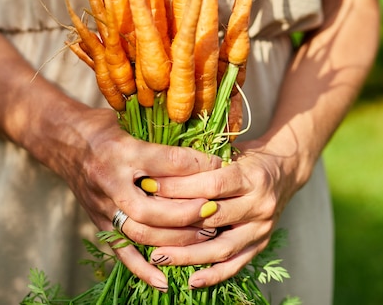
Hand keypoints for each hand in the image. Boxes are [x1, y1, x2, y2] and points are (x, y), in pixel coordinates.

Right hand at [55, 106, 221, 288]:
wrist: (60, 139)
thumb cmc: (100, 126)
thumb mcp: (128, 118)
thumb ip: (158, 133)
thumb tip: (200, 140)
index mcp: (121, 150)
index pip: (166, 161)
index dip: (197, 164)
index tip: (220, 165)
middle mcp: (110, 181)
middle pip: (152, 207)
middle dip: (187, 212)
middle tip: (214, 209)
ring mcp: (103, 206)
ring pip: (140, 233)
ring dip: (175, 239)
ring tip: (204, 236)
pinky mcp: (98, 221)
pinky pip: (121, 251)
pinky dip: (143, 269)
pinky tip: (165, 280)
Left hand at [145, 138, 296, 287]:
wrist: (286, 170)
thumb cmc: (248, 157)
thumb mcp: (231, 150)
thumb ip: (204, 161)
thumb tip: (162, 164)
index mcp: (251, 176)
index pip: (211, 184)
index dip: (179, 187)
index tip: (150, 186)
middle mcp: (259, 203)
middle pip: (213, 217)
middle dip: (175, 221)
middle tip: (145, 225)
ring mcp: (262, 228)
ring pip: (222, 247)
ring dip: (188, 255)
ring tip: (158, 257)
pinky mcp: (261, 244)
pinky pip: (237, 264)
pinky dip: (214, 275)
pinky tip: (192, 280)